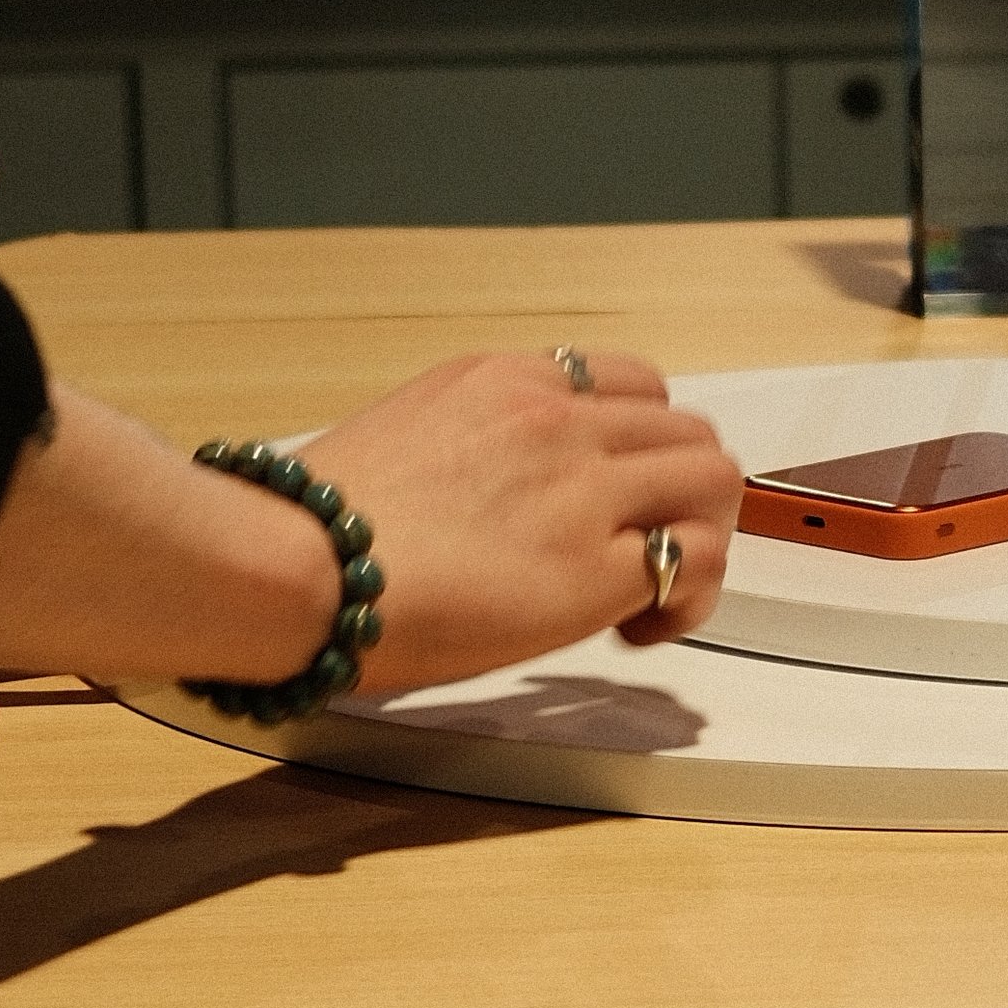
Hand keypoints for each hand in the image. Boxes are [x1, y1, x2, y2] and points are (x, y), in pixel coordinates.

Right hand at [303, 350, 741, 696]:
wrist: (294, 568)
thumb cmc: (314, 528)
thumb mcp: (404, 438)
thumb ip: (474, 449)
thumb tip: (495, 498)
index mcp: (504, 380)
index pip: (629, 385)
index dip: (640, 445)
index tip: (616, 493)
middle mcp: (556, 419)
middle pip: (686, 432)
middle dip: (681, 495)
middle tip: (641, 551)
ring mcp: (583, 489)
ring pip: (713, 480)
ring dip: (699, 537)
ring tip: (648, 594)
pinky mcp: (596, 567)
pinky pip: (700, 560)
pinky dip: (691, 596)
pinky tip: (639, 628)